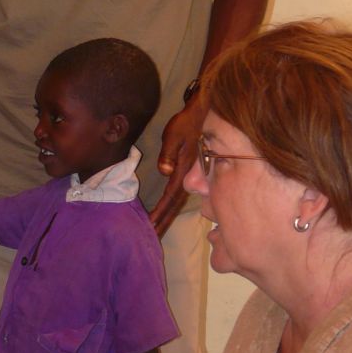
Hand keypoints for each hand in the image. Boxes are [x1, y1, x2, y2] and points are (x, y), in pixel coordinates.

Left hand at [150, 100, 204, 237]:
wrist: (202, 115)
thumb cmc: (186, 123)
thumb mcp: (174, 134)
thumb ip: (168, 153)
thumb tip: (164, 172)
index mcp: (183, 171)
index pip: (169, 198)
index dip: (159, 212)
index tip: (149, 226)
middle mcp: (188, 177)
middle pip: (174, 205)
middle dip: (163, 222)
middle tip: (150, 237)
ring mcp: (189, 176)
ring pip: (176, 202)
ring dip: (167, 217)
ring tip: (156, 231)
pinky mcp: (187, 172)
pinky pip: (177, 195)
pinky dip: (169, 206)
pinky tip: (165, 211)